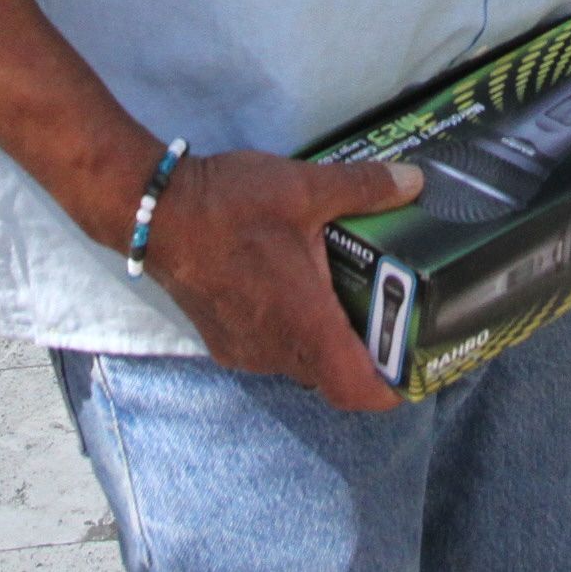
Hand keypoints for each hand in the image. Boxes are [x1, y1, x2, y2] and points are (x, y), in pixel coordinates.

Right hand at [144, 150, 422, 412]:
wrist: (154, 212)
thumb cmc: (229, 205)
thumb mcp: (304, 187)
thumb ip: (362, 187)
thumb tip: (413, 181)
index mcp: (303, 323)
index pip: (356, 390)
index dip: (392, 388)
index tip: (415, 364)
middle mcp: (274, 350)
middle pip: (333, 377)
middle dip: (365, 355)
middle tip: (392, 315)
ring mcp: (245, 351)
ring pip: (301, 364)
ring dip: (325, 341)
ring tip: (348, 296)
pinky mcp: (223, 341)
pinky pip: (271, 352)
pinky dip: (293, 332)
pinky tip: (298, 289)